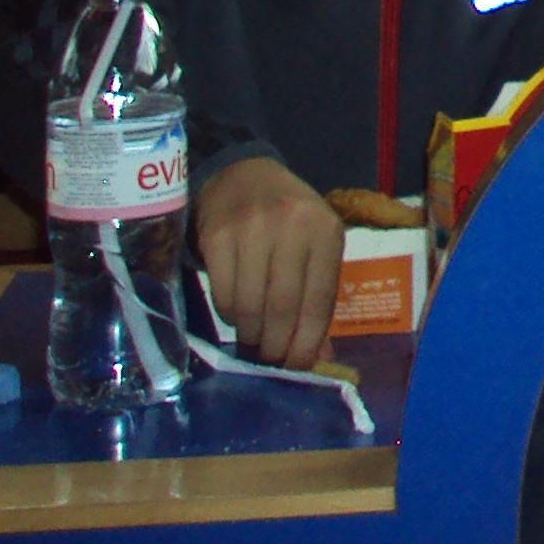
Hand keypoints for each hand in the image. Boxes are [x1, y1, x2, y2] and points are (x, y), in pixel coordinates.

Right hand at [197, 156, 343, 369]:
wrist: (244, 176)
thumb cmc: (288, 218)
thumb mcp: (314, 244)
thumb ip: (318, 293)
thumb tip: (318, 356)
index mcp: (326, 231)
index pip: (319, 299)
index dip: (308, 340)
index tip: (298, 368)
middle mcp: (292, 227)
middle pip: (283, 306)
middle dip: (277, 346)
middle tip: (271, 363)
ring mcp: (252, 230)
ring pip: (249, 305)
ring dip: (251, 335)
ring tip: (253, 343)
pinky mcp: (217, 236)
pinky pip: (222, 294)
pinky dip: (229, 315)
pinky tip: (235, 315)